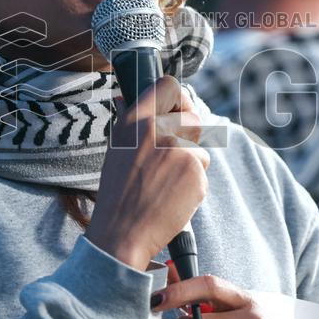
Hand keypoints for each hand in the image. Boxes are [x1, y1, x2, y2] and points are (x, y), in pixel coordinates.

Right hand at [86, 76, 208, 270]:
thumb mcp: (116, 149)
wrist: (123, 233)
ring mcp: (179, 151)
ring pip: (200, 149)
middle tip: (173, 156)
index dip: (177, 98)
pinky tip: (172, 196)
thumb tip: (126, 94)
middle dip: (189, 135)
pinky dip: (193, 185)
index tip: (177, 110)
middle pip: (193, 117)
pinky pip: (202, 172)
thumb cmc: (117, 193)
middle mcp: (158, 131)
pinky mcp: (195, 172)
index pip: (168, 86)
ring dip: (190, 164)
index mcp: (134, 121)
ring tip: (165, 183)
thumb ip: (131, 122)